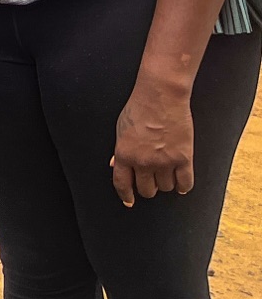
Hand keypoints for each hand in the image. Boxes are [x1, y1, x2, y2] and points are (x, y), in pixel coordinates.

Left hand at [112, 79, 194, 205]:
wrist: (161, 97)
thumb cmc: (139, 108)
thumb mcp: (120, 129)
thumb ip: (119, 150)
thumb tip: (114, 165)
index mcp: (124, 154)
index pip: (122, 184)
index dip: (126, 195)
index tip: (129, 202)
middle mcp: (143, 162)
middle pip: (147, 190)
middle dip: (148, 187)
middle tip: (151, 180)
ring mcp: (164, 162)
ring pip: (166, 188)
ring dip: (165, 184)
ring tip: (166, 173)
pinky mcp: (184, 159)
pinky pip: (185, 184)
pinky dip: (183, 187)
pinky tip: (181, 184)